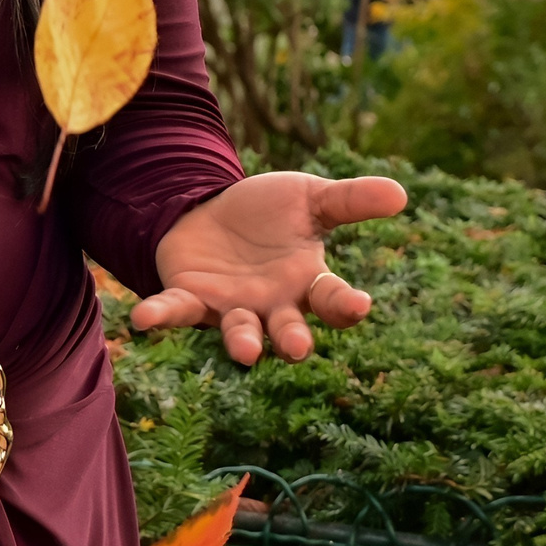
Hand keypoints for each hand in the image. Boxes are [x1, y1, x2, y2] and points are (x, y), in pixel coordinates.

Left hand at [129, 171, 407, 365]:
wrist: (212, 210)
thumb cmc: (269, 213)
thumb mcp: (309, 198)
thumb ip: (349, 200)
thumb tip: (401, 193)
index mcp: (306, 283)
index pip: (332, 300)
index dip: (346, 305)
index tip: (360, 304)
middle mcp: (271, 306)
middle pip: (287, 330)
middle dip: (292, 339)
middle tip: (298, 346)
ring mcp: (230, 308)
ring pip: (239, 332)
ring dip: (241, 342)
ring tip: (247, 352)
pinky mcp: (190, 300)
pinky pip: (176, 313)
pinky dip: (161, 317)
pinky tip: (143, 321)